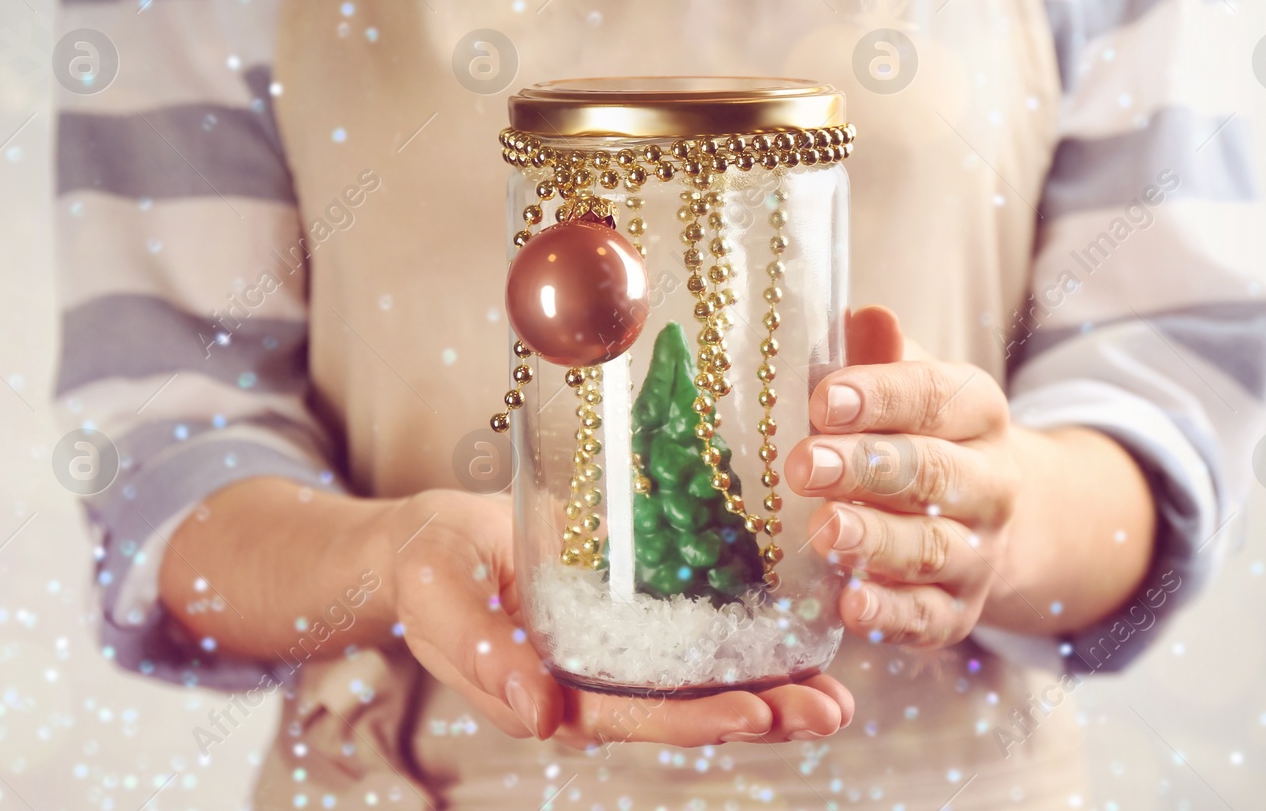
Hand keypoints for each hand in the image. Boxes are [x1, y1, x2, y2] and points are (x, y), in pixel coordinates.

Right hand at [386, 489, 853, 746]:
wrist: (430, 545)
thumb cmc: (428, 572)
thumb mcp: (441, 601)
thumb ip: (483, 654)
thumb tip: (542, 716)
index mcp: (551, 697)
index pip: (635, 717)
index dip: (698, 719)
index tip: (758, 714)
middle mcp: (594, 686)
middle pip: (686, 709)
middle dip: (763, 713)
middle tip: (833, 709)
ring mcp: (616, 655)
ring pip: (700, 679)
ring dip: (770, 687)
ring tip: (837, 690)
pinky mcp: (629, 615)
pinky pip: (692, 635)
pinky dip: (743, 638)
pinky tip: (794, 632)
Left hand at [784, 307, 1021, 648]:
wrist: (987, 519)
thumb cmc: (915, 435)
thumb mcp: (907, 385)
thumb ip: (879, 356)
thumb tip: (861, 315)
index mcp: (977, 413)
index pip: (935, 397)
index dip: (880, 397)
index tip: (823, 398)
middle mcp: (990, 483)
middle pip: (932, 473)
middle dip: (866, 468)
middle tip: (803, 465)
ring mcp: (978, 552)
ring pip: (932, 547)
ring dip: (875, 540)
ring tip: (823, 531)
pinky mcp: (957, 613)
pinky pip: (928, 619)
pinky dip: (891, 614)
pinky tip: (850, 606)